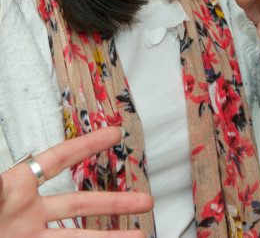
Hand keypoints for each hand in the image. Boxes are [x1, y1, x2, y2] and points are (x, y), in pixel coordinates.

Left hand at [0, 126, 152, 235]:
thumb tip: (10, 182)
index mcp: (14, 189)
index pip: (58, 160)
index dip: (88, 146)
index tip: (115, 133)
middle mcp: (26, 215)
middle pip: (80, 204)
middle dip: (115, 202)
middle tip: (145, 201)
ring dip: (111, 237)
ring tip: (140, 236)